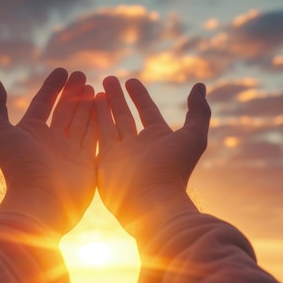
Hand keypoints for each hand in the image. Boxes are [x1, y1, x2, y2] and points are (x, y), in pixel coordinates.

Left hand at [0, 68, 96, 235]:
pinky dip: (100, 121)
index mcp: (32, 132)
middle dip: (73, 92)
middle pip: (65, 110)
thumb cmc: (19, 168)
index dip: (52, 86)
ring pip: (82, 121)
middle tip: (83, 75)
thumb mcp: (0, 134)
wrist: (41, 203)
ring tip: (97, 87)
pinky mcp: (86, 163)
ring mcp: (70, 152)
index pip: (43, 103)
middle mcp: (51, 140)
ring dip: (88, 104)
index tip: (62, 70)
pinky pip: (95, 137)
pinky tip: (106, 107)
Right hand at [95, 77, 210, 236]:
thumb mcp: (193, 136)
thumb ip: (199, 111)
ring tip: (91, 90)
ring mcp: (120, 154)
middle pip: (124, 115)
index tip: (130, 81)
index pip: (147, 110)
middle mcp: (138, 145)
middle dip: (116, 97)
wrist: (151, 203)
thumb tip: (200, 86)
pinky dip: (90, 122)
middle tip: (107, 79)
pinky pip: (96, 137)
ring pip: (108, 124)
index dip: (139, 95)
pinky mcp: (105, 162)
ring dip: (101, 107)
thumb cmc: (174, 170)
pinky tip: (82, 108)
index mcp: (158, 138)